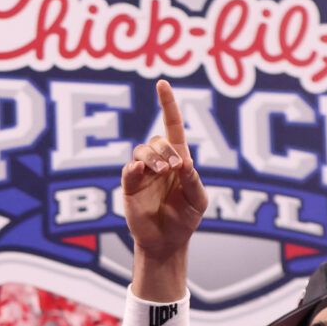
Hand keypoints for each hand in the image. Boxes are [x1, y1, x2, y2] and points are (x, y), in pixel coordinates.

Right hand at [121, 80, 206, 259]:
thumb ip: (193, 181)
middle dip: (166, 150)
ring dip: (153, 157)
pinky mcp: (129, 187)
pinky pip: (128, 170)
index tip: (162, 83)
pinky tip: (142, 172)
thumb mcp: (198, 200)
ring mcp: (142, 174)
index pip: (171, 126)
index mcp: (178, 159)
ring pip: (141, 151)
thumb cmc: (185, 219)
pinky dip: (135, 168)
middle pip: (157, 140)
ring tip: (163, 172)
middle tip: (175, 168)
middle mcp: (158, 162)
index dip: (167, 104)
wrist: (167, 242)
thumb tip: (183, 162)